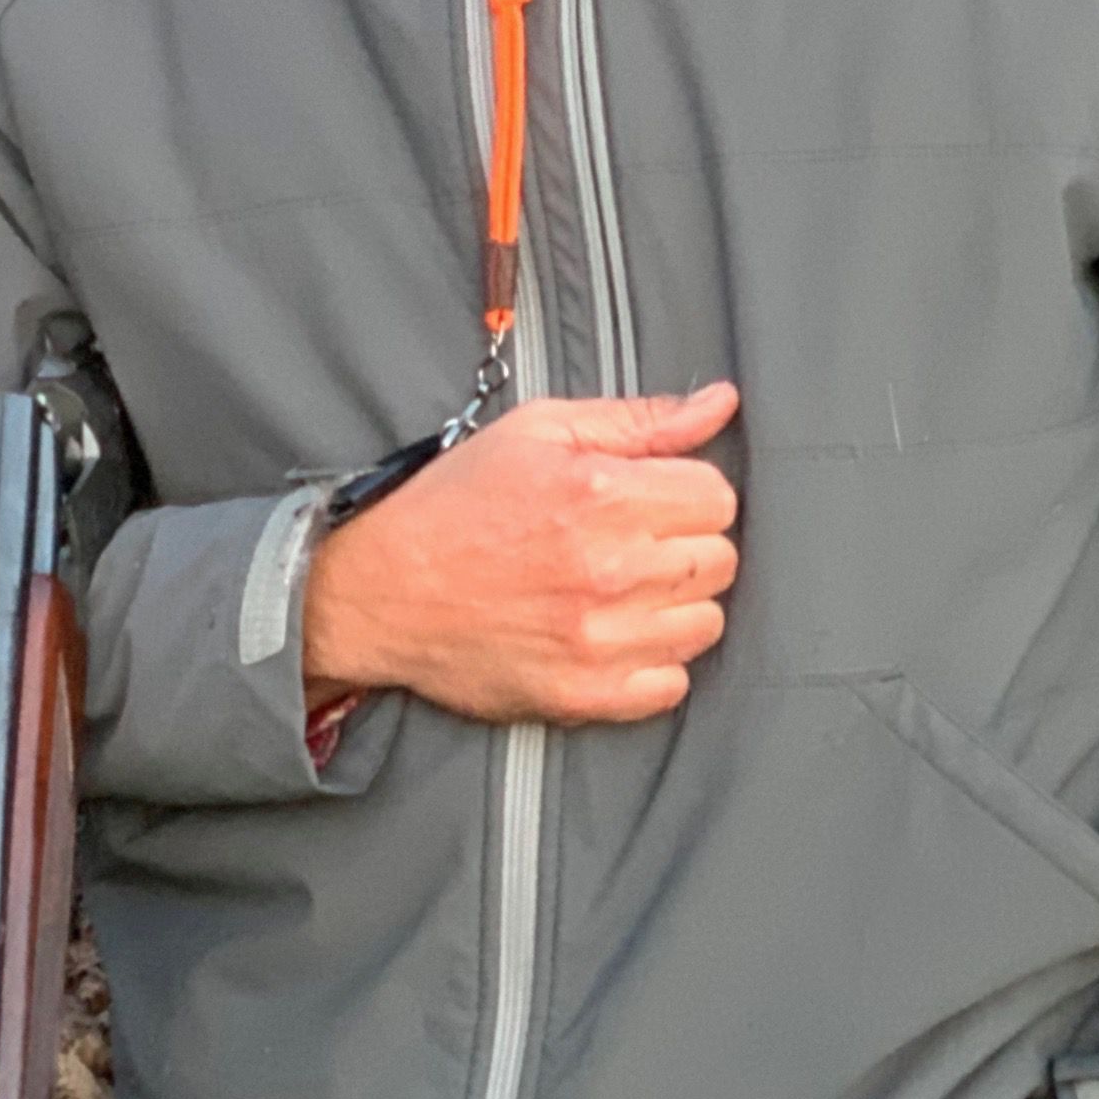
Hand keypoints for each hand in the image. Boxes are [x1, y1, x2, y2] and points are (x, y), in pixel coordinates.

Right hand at [303, 382, 740, 725]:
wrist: (378, 591)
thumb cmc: (452, 505)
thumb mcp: (532, 434)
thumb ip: (636, 420)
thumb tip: (720, 404)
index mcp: (600, 493)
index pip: (718, 496)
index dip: (683, 492)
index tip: (644, 500)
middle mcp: (610, 568)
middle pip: (719, 560)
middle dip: (680, 546)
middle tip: (623, 543)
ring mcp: (601, 638)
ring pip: (705, 623)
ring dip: (671, 606)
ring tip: (614, 590)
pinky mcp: (587, 694)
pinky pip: (673, 684)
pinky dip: (650, 663)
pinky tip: (607, 635)